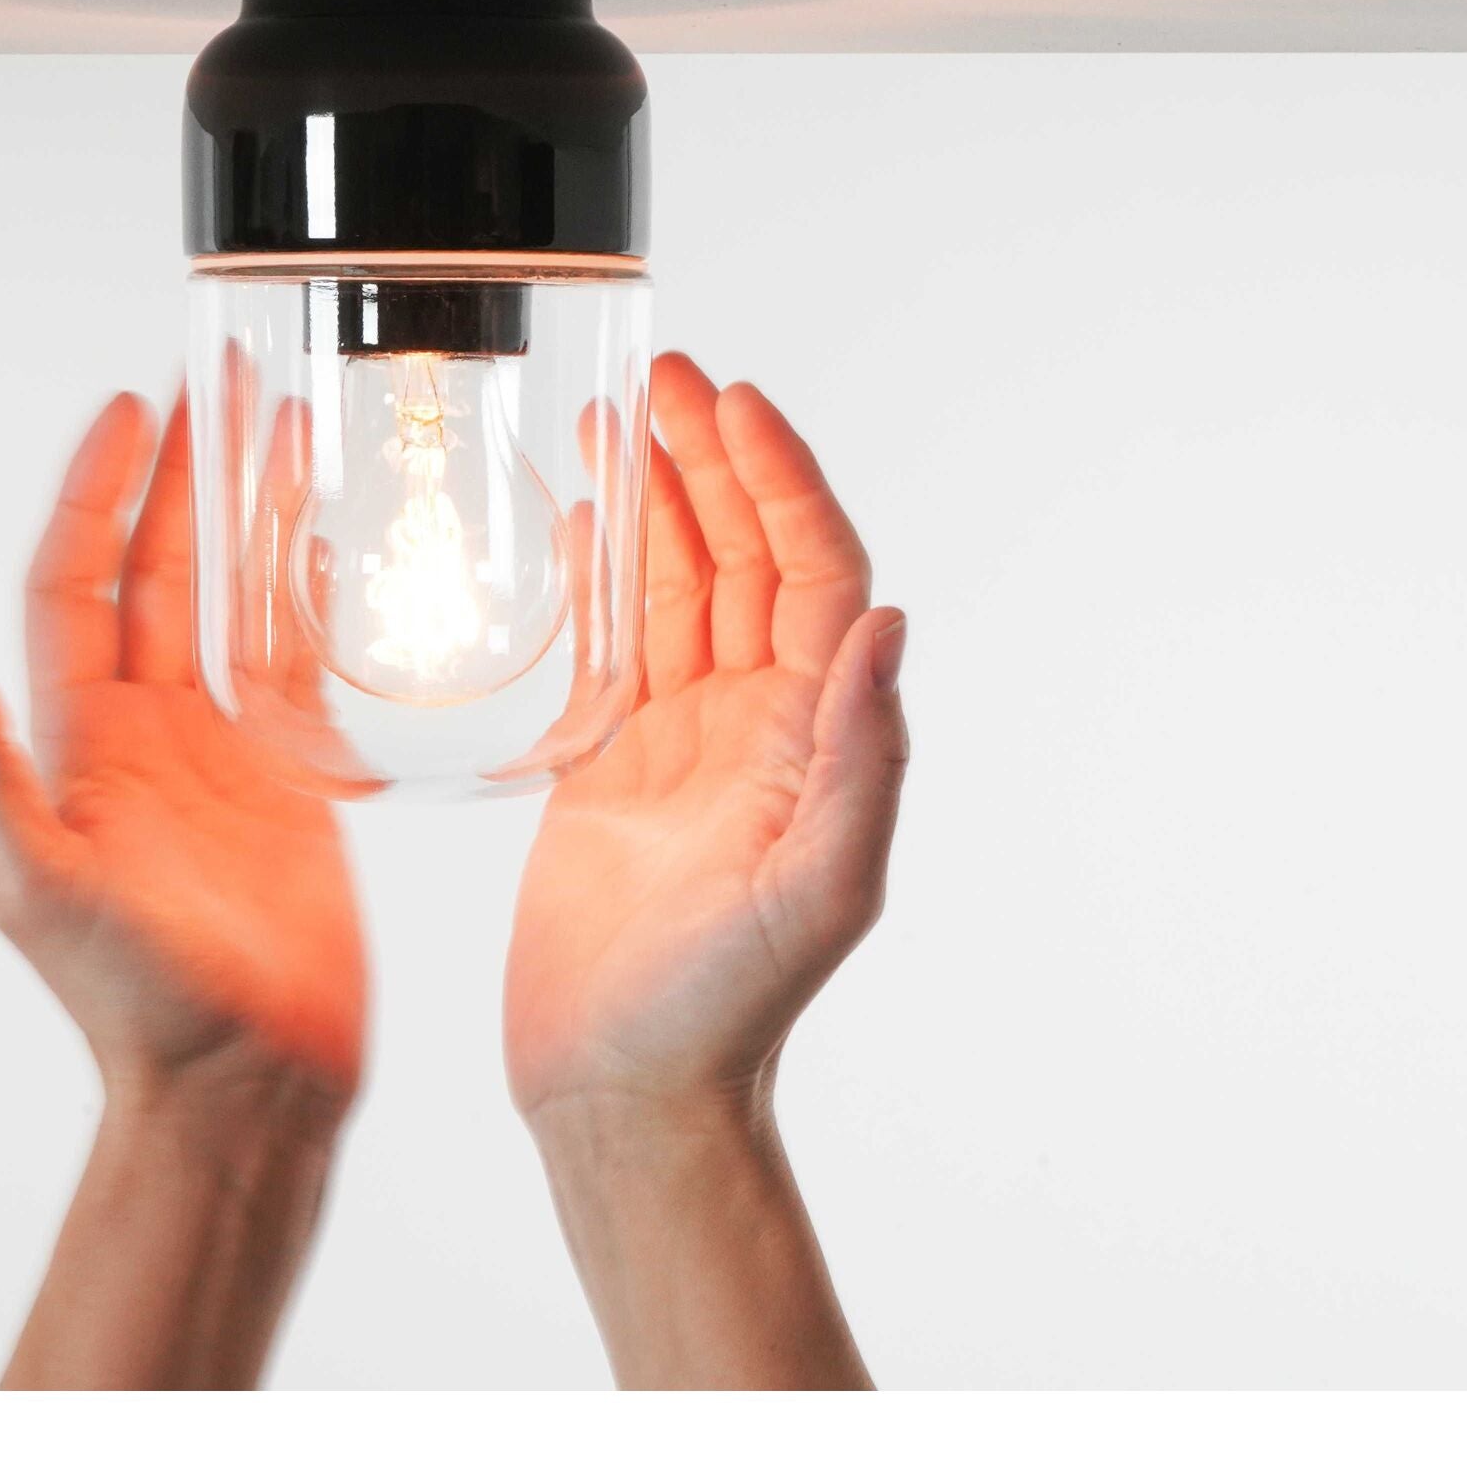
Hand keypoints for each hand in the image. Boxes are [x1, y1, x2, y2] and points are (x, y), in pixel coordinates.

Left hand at [0, 390, 363, 1385]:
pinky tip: (331, 546)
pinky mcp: (286, 783)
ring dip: (242, 519)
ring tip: (279, 429)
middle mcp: (142, 733)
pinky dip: (307, 598)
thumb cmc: (132, 1004)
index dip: (95, 493)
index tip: (124, 412)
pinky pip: (292, 666)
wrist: (240, 1084)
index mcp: (78, 742)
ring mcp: (216, 754)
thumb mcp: (31, 882)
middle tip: (213, 385)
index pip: (75, 581)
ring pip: (223, 605)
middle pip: (152, 571)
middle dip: (176, 476)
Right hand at [505, 353, 906, 1385]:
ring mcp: (684, 739)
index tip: (734, 403)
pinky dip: (600, 574)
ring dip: (655, 498)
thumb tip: (892, 628)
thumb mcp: (820, 890)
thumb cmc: (726, 1010)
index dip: (780, 479)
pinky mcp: (612, 766)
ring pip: (678, 585)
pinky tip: (574, 523)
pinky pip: (616, 643)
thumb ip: (863, 761)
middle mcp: (758, 722)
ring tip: (614, 415)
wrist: (627, 1092)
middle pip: (745, 554)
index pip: (815, 570)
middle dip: (709, 459)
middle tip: (661, 374)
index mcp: (814, 735)